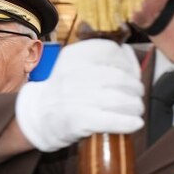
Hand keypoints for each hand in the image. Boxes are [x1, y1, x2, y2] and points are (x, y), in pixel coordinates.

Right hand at [12, 40, 142, 150]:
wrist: (37, 117)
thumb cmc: (66, 91)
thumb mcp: (77, 67)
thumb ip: (105, 57)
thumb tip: (128, 50)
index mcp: (73, 56)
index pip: (111, 51)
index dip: (127, 63)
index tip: (131, 74)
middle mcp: (74, 74)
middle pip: (121, 77)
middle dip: (135, 88)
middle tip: (136, 95)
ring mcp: (76, 97)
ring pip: (121, 99)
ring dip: (135, 106)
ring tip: (135, 109)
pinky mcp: (79, 120)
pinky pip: (113, 120)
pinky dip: (129, 122)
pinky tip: (135, 123)